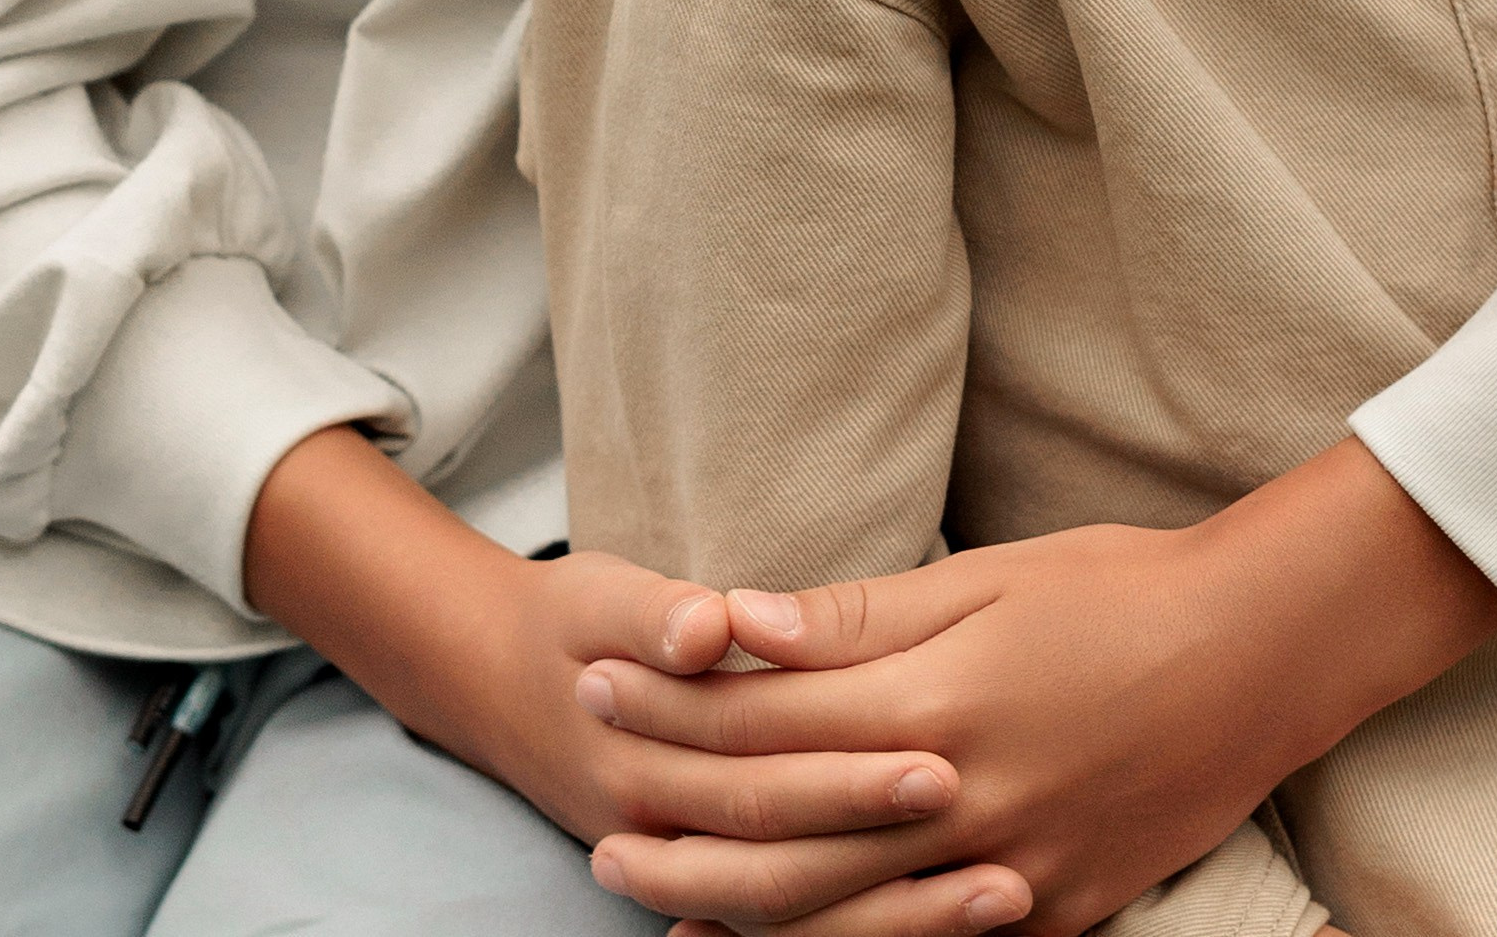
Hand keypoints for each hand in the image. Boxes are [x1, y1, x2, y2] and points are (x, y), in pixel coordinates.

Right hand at [242, 426, 971, 878]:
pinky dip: (856, 935)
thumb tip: (708, 627)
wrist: (488, 681)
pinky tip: (942, 929)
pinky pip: (781, 931)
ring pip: (794, 920)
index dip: (851, 773)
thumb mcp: (599, 594)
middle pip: (791, 860)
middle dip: (897, 852)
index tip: (944, 759)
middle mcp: (662, 828)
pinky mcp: (698, 880)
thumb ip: (657, 611)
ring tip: (1008, 896)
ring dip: (900, 917)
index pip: (765, 774)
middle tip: (1003, 847)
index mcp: (645, 751)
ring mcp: (678, 866)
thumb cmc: (569, 626)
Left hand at [581, 440, 1496, 936]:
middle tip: (592, 818)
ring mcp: (1011, 876)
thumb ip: (856, 616)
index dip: (672, 710)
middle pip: (783, 840)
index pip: (767, 724)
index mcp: (939, 705)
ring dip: (735, 914)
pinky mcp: (1051, 916)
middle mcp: (963, 806)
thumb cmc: (1123, 589)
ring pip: (840, 921)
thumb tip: (734, 619)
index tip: (598, 685)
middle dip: (676, 829)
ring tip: (655, 898)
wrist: (1264, 657)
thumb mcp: (987, 577)